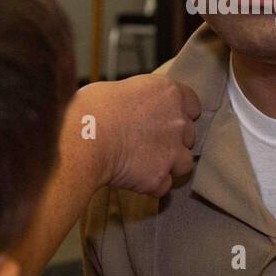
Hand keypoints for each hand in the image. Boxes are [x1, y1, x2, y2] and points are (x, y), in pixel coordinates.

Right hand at [73, 74, 200, 196]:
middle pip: (188, 135)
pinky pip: (163, 186)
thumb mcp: (119, 89)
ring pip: (183, 163)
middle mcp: (178, 121)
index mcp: (168, 93)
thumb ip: (139, 101)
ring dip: (167, 165)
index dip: (179, 113)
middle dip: (172, 140)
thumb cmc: (92, 109)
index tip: (166, 118)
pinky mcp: (160, 177)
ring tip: (142, 164)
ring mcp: (172, 151)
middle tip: (145, 142)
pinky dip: (151, 185)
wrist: (83, 138)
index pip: (192, 104)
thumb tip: (133, 110)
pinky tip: (132, 178)